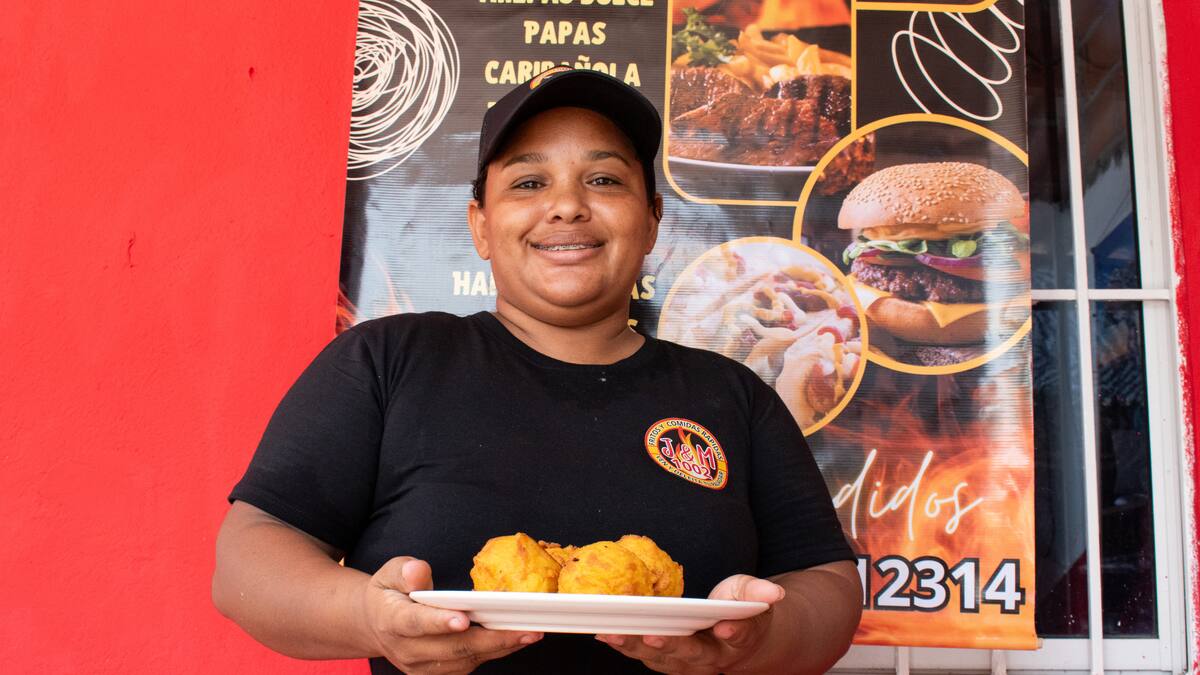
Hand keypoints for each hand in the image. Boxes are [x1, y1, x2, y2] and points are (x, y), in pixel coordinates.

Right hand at [360, 557, 541, 673]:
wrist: (376, 625)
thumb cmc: (390, 593)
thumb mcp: (390, 573)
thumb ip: (405, 571)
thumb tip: (419, 572)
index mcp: (392, 620)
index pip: (416, 623)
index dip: (439, 622)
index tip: (463, 619)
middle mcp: (407, 649)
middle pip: (451, 648)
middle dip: (491, 639)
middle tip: (524, 628)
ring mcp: (421, 666)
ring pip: (464, 660)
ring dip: (499, 648)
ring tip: (530, 633)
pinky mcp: (436, 673)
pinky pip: (467, 666)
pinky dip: (493, 652)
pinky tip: (515, 639)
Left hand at [596, 575, 785, 674]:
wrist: (734, 637)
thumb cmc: (740, 608)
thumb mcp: (752, 593)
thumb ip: (758, 591)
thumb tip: (774, 592)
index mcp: (739, 639)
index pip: (739, 637)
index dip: (734, 633)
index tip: (725, 628)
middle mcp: (712, 658)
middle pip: (693, 655)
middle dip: (672, 646)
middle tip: (652, 635)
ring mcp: (687, 662)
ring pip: (663, 660)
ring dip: (637, 648)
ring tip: (613, 633)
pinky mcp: (666, 660)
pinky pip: (645, 655)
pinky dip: (625, 645)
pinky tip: (604, 633)